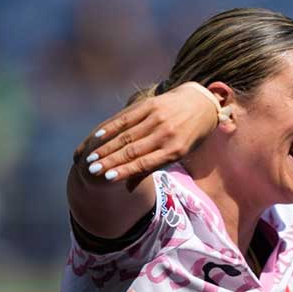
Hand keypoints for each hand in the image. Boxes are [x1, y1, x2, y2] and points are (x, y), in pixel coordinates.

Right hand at [76, 82, 221, 182]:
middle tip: (91, 171)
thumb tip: (127, 187)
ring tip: (91, 158)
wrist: (202, 104)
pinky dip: (111, 127)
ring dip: (107, 147)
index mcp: (174, 151)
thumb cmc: (189, 135)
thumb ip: (153, 167)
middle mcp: (166, 134)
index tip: (106, 178)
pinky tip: (98, 135)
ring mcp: (158, 118)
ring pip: (126, 135)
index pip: (144, 163)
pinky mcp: (151, 104)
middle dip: (110, 161)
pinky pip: (127, 117)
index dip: (124, 170)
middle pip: (132, 150)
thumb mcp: (178, 154)